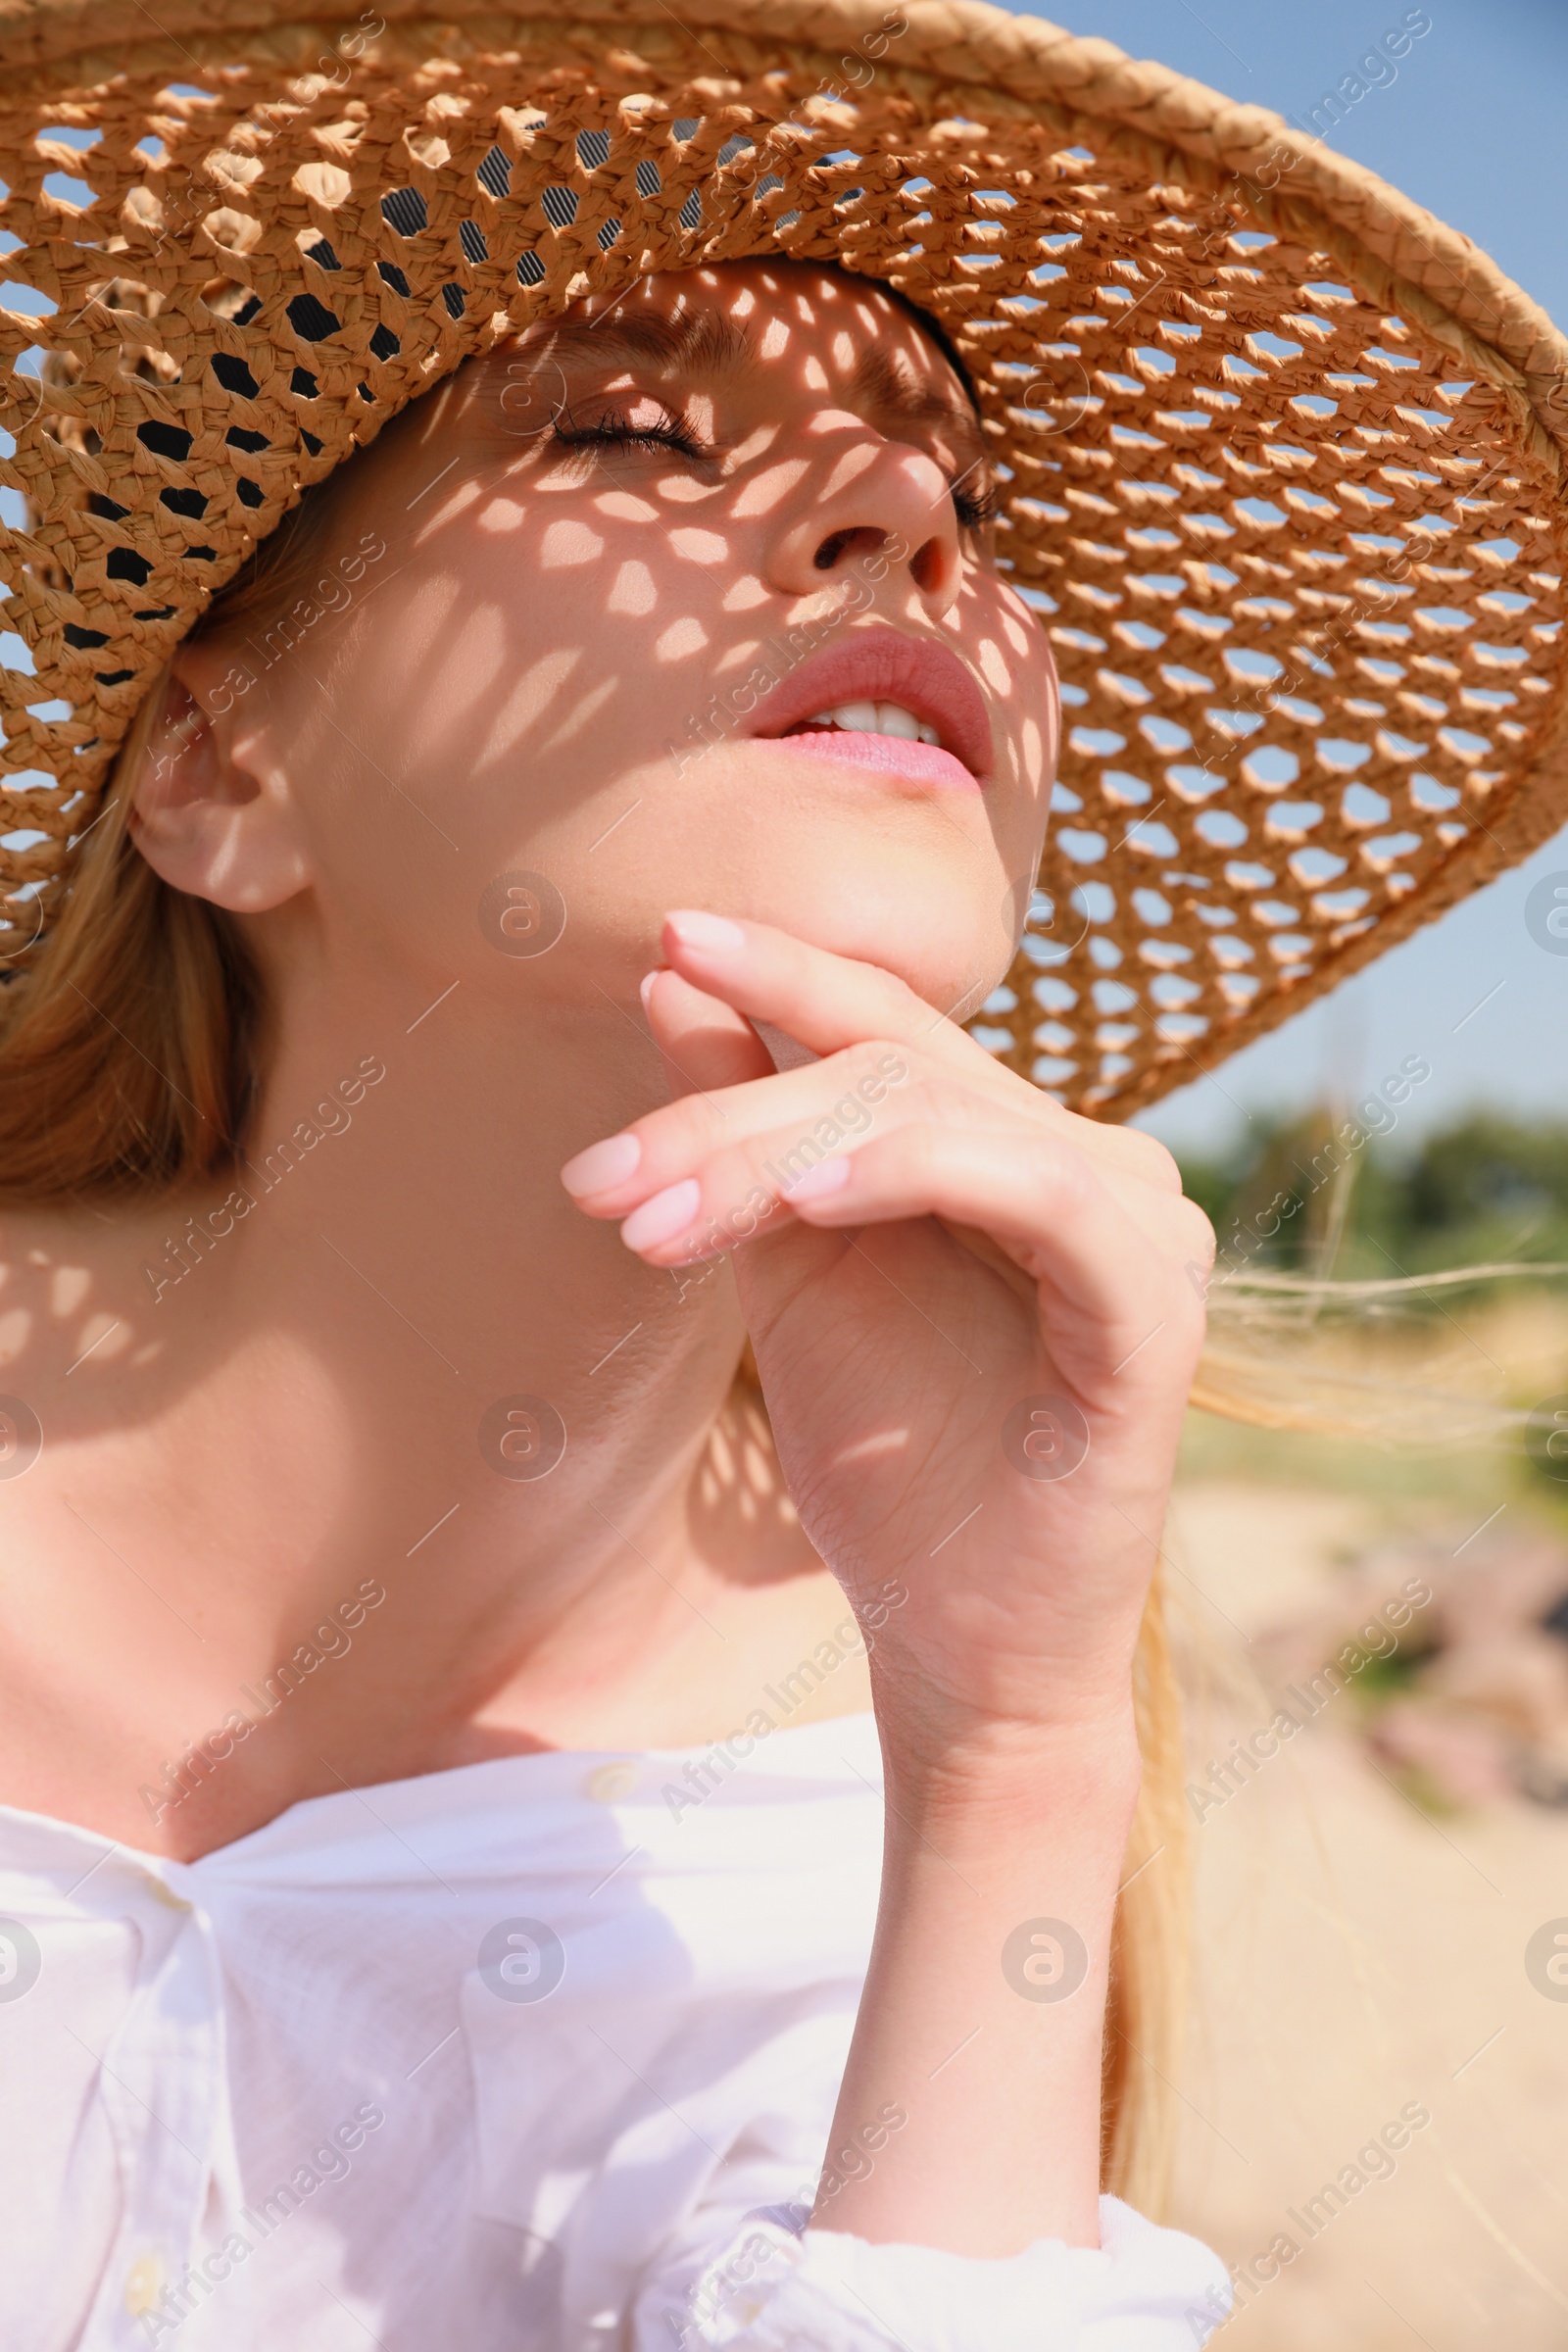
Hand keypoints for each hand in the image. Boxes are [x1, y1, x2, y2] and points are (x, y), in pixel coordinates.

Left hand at [561, 911, 1213, 1771]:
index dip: (785, 974)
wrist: (958, 1643)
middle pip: (893, 1070)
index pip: (895, 1028)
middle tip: (602, 1184)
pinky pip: (1043, 1197)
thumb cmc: (888, 1465)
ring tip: (655, 1218)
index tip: (666, 937)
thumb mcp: (789, 1272)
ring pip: (940, 1117)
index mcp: (1012, 1149)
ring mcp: (1137, 1229)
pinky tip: (807, 1201)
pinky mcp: (1155, 1311)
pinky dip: (919, 1174)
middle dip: (727, 1116)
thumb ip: (745, 1128)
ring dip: (777, 1152)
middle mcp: (1091, 1165)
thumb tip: (666, 975)